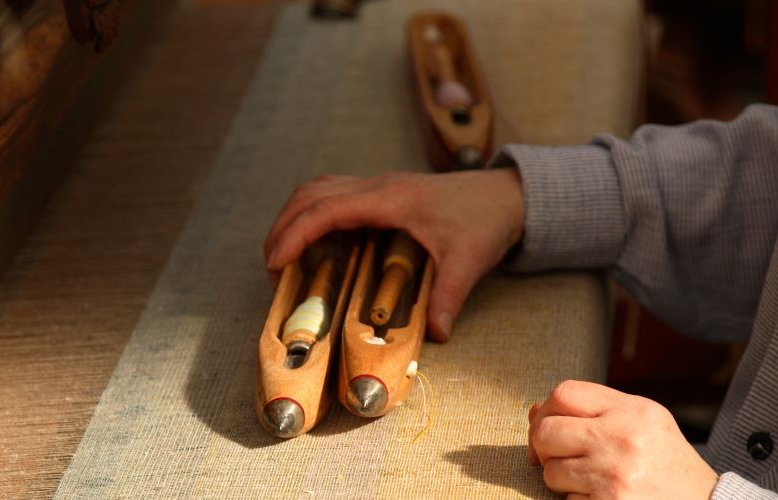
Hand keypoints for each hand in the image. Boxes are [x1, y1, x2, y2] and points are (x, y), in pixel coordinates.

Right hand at [263, 169, 523, 340]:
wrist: (507, 195)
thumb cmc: (486, 220)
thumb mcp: (469, 261)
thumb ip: (448, 297)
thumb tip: (435, 335)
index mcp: (391, 199)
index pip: (328, 208)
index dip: (295, 233)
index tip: (275, 261)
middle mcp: (379, 187)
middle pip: (311, 193)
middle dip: (283, 226)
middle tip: (270, 266)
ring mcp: (379, 187)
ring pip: (319, 189)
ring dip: (294, 216)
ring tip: (282, 255)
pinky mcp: (382, 194)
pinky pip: (334, 195)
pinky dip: (313, 215)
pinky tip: (314, 244)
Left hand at [528, 380, 718, 498]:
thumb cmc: (666, 464)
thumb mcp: (643, 423)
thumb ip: (593, 410)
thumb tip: (534, 411)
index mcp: (632, 410)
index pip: (564, 393)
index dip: (546, 411)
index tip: (547, 430)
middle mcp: (622, 439)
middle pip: (546, 431)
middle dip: (542, 448)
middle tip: (557, 459)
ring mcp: (614, 475)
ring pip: (551, 471)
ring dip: (561, 480)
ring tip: (589, 481)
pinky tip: (601, 498)